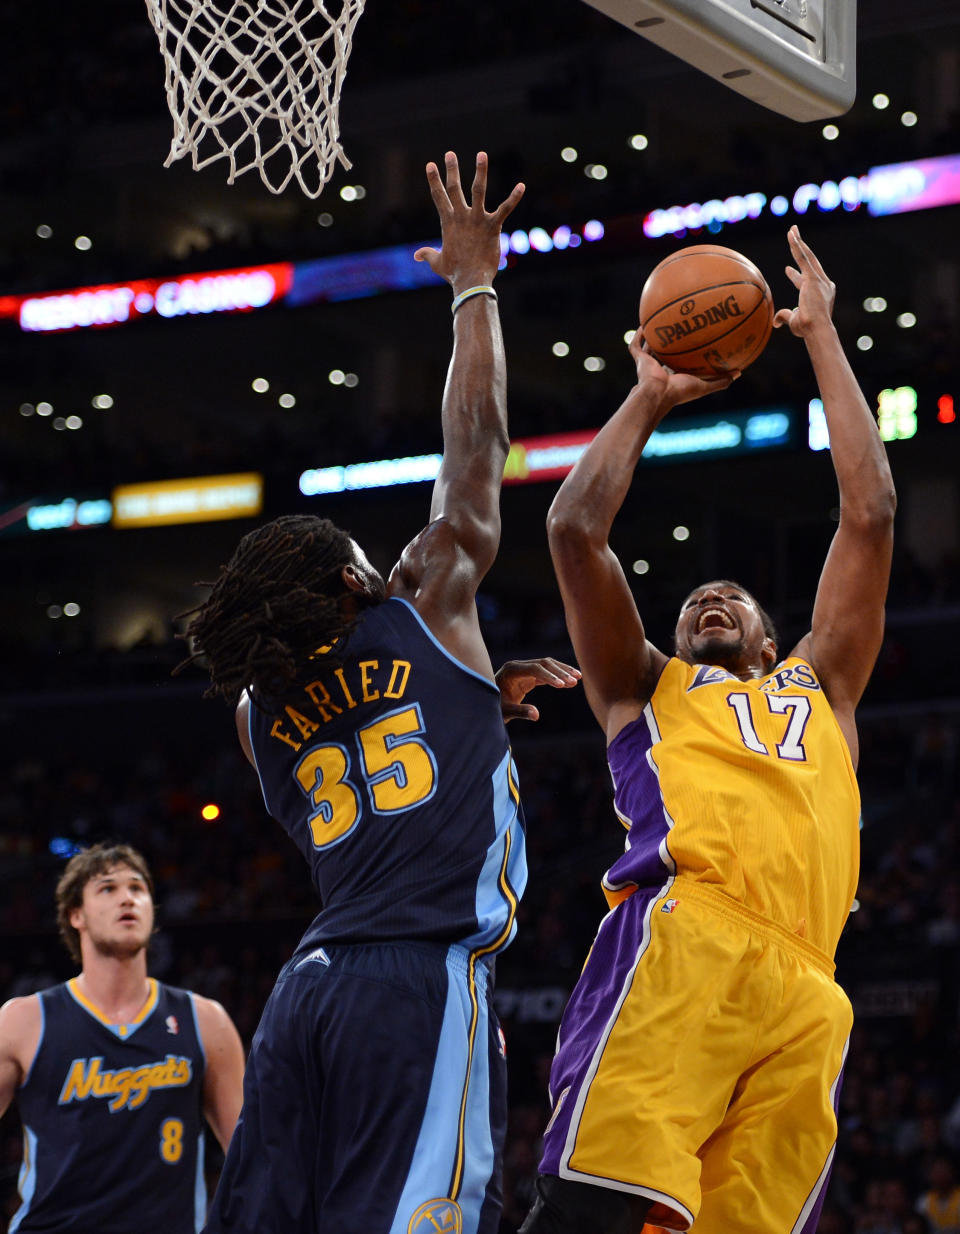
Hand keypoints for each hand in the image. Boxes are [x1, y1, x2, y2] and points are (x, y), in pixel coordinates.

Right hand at [414, 152, 524, 292]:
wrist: (471, 281)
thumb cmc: (455, 273)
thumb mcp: (437, 263)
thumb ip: (427, 255)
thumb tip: (416, 255)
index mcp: (448, 223)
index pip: (439, 197)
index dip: (434, 180)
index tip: (430, 165)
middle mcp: (461, 217)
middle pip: (454, 188)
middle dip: (451, 170)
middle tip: (449, 153)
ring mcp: (477, 220)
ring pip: (478, 190)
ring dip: (480, 171)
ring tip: (481, 154)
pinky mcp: (493, 226)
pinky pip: (505, 209)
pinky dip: (514, 198)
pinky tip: (522, 186)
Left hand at [495, 658, 580, 722]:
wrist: (485, 707)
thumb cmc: (493, 709)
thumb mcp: (505, 712)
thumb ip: (520, 711)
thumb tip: (536, 714)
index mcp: (511, 670)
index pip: (534, 669)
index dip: (550, 676)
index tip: (563, 685)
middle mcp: (518, 666)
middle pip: (544, 664)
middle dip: (560, 672)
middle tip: (575, 681)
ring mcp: (524, 670)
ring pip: (548, 666)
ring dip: (563, 671)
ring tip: (579, 678)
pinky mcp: (529, 676)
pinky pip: (547, 673)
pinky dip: (558, 677)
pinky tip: (571, 681)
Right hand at [628, 329, 736, 409]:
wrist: (657, 394)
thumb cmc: (680, 392)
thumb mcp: (705, 385)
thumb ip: (721, 380)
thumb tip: (740, 371)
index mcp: (672, 377)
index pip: (678, 366)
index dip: (683, 357)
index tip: (691, 347)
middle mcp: (659, 370)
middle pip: (663, 355)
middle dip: (667, 345)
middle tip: (675, 330)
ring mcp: (648, 365)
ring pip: (649, 348)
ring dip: (652, 338)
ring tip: (657, 323)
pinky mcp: (639, 360)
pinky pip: (636, 346)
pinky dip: (639, 336)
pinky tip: (644, 324)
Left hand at [773, 225, 835, 337]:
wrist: (817, 329)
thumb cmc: (808, 330)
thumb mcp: (793, 323)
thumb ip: (784, 317)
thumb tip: (775, 321)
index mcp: (821, 293)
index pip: (806, 281)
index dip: (795, 276)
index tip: (787, 270)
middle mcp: (823, 284)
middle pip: (811, 262)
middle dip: (802, 250)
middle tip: (794, 238)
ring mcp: (819, 279)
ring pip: (807, 256)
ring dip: (799, 242)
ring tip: (792, 229)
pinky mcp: (812, 277)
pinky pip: (803, 257)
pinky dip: (797, 245)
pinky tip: (791, 234)